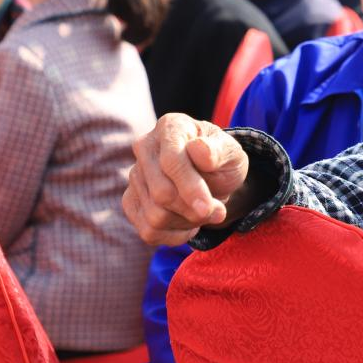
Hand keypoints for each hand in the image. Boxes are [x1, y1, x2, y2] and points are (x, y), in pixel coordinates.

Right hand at [123, 113, 249, 245]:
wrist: (212, 176)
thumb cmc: (221, 161)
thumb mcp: (232, 153)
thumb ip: (219, 151)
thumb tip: (199, 150)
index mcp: (170, 127)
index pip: (171, 162)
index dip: (190, 188)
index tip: (207, 208)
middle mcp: (145, 147)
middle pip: (161, 193)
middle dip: (193, 209)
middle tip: (217, 211)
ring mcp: (134, 175)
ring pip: (155, 216)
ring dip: (187, 223)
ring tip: (204, 214)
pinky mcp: (131, 201)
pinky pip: (148, 231)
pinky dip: (174, 235)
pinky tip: (188, 223)